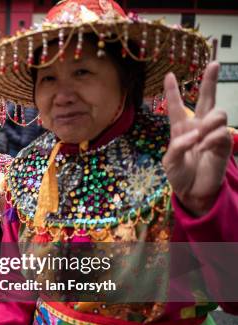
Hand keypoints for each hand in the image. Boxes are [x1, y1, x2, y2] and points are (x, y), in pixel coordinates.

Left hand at [163, 62, 231, 215]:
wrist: (192, 192)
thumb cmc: (179, 174)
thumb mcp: (170, 161)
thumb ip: (178, 146)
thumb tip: (195, 134)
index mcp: (180, 128)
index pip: (176, 106)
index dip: (172, 91)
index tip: (169, 74)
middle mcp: (198, 127)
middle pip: (206, 99)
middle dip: (210, 81)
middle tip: (214, 64)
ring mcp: (212, 134)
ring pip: (218, 113)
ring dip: (208, 124)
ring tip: (200, 138)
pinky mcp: (223, 144)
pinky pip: (222, 133)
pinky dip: (211, 140)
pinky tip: (204, 148)